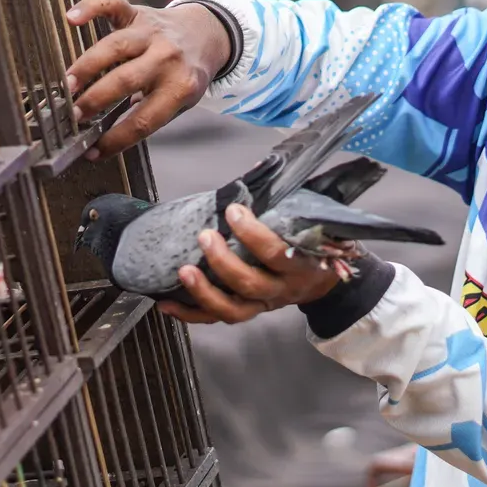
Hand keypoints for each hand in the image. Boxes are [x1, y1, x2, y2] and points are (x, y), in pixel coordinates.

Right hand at [64, 0, 231, 158]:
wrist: (207, 35)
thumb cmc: (184, 76)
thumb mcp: (179, 102)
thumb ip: (147, 116)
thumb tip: (101, 141)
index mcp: (180, 88)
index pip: (144, 120)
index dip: (117, 139)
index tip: (93, 151)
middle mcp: (167, 59)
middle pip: (126, 80)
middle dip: (95, 100)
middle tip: (72, 116)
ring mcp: (152, 33)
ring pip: (115, 46)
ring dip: (87, 66)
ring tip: (66, 86)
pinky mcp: (139, 13)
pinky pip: (113, 5)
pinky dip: (91, 7)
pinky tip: (71, 18)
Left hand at [157, 204, 341, 324]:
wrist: (320, 281)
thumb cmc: (308, 242)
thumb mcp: (305, 220)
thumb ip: (283, 198)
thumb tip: (257, 167)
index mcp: (299, 264)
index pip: (275, 253)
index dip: (253, 234)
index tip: (233, 210)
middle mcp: (280, 289)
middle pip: (250, 284)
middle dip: (224, 261)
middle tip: (205, 236)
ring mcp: (262, 305)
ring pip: (232, 309)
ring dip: (204, 292)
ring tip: (183, 271)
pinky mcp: (245, 313)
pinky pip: (216, 319)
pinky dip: (190, 314)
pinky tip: (166, 303)